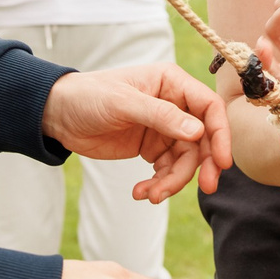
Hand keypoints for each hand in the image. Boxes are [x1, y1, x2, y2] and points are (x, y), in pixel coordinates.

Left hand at [41, 63, 232, 200]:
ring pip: (186, 160)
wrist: (57, 115)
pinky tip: (140, 192)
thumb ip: (161, 116)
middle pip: (203, 138)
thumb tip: (198, 132)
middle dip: (203, 164)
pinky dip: (158, 184)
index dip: (220, 134)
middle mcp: (174, 104)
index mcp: (172, 83)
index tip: (222, 162)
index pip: (209, 108)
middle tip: (206, 188)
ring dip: (174, 181)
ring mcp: (164, 128)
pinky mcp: (152, 148)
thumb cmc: (89, 96)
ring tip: (151, 195)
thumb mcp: (123, 103)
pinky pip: (167, 170)